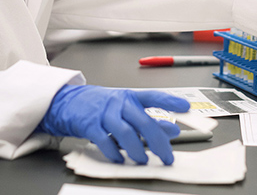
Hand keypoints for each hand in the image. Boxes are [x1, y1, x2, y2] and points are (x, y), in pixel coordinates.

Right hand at [37, 85, 189, 164]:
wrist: (70, 102)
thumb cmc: (102, 107)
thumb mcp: (127, 109)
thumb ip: (150, 119)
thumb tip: (172, 130)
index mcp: (131, 96)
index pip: (154, 96)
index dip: (170, 101)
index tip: (186, 107)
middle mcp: (120, 103)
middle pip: (143, 121)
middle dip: (158, 141)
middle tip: (167, 156)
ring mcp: (105, 113)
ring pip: (125, 133)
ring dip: (137, 150)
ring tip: (143, 160)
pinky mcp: (90, 125)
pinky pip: (105, 141)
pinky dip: (114, 153)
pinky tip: (120, 159)